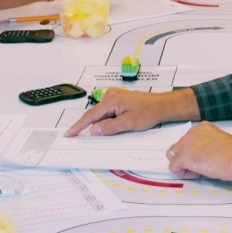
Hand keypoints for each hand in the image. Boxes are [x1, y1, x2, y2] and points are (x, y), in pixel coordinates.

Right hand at [64, 88, 198, 136]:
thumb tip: (93, 130)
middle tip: (78, 137)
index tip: (69, 133)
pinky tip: (109, 127)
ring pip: (101, 114)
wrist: (161, 106)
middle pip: (95, 114)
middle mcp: (110, 95)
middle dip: (88, 126)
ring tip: (108, 131)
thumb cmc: (149, 112)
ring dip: (100, 124)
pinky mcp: (117, 101)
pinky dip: (105, 121)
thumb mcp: (129, 123)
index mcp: (112, 100)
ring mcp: (114, 97)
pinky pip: (107, 112)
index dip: (79, 126)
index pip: (91, 115)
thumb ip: (110, 127)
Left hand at [166, 122, 231, 182]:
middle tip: (202, 165)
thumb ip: (207, 144)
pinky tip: (198, 173)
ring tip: (199, 170)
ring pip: (173, 156)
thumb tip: (203, 155)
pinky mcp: (183, 156)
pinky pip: (174, 168)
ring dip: (183, 165)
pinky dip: (183, 174)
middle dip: (187, 158)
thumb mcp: (219, 142)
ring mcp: (185, 143)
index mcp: (202, 127)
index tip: (206, 158)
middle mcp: (191, 132)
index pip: (189, 140)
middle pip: (178, 147)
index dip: (195, 152)